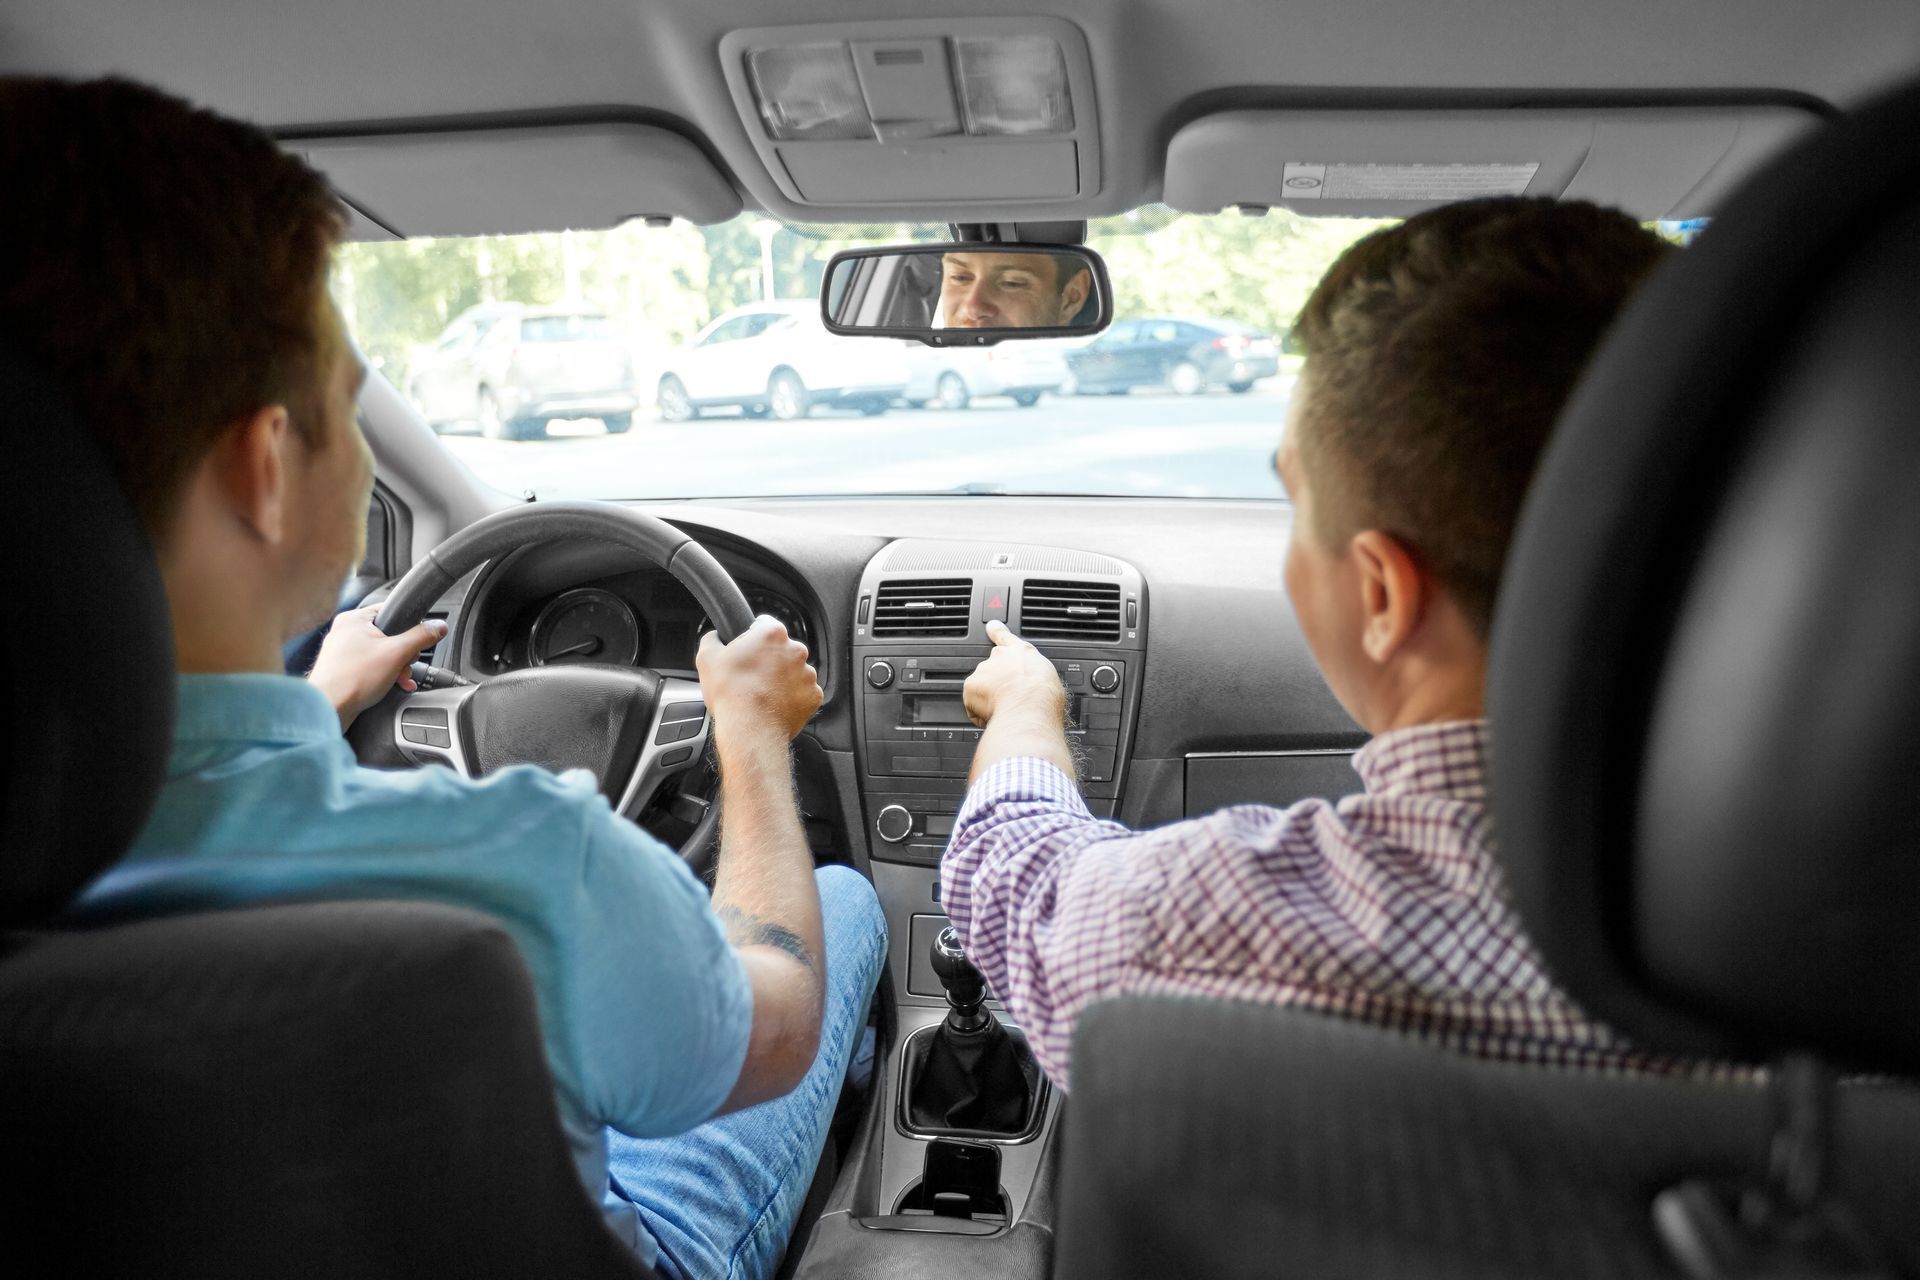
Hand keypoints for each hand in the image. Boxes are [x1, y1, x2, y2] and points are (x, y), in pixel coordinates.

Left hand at [307, 606, 448, 728]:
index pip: (392, 611)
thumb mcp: (397, 653)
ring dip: (395, 667)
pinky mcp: (341, 669)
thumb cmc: (353, 679)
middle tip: (405, 666)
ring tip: (398, 680)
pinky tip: (389, 686)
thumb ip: (421, 637)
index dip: (410, 626)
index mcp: (354, 618)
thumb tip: (438, 627)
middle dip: (403, 655)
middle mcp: (345, 631)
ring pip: (380, 653)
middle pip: (388, 635)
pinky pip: (369, 666)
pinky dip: (382, 675)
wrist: (328, 708)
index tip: (418, 641)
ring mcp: (341, 650)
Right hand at [697, 615, 822, 746]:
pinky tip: (775, 705)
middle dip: (769, 659)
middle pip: (782, 649)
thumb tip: (715, 637)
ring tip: (763, 694)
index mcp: (772, 634)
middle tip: (751, 676)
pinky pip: (803, 692)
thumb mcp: (707, 659)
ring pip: (794, 671)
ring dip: (782, 679)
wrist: (750, 730)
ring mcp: (807, 673)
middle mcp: (795, 650)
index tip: (747, 648)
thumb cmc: (730, 694)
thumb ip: (712, 639)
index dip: (752, 635)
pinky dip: (792, 698)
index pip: (765, 624)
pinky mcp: (814, 695)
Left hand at [964, 620, 1065, 726]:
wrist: (1029, 708)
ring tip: (1005, 709)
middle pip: (992, 668)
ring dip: (989, 698)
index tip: (991, 626)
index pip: (1005, 636)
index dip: (997, 631)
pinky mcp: (970, 686)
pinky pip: (972, 704)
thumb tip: (1036, 685)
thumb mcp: (1048, 678)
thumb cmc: (1044, 696)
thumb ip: (1036, 674)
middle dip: (997, 683)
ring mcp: (983, 671)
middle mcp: (1000, 657)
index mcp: (1022, 652)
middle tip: (1010, 699)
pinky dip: (980, 712)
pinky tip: (994, 716)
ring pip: (982, 687)